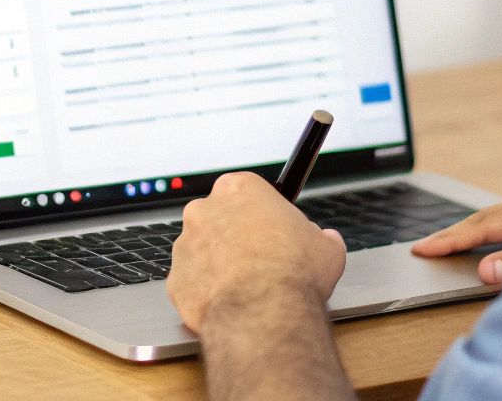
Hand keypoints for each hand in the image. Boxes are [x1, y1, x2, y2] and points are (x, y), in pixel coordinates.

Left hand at [167, 172, 346, 333]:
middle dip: (236, 237)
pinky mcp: (175, 279)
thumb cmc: (292, 272)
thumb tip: (324, 241)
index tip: (271, 228)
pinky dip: (208, 293)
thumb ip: (319, 236)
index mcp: (239, 188)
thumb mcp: (326, 246)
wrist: (264, 312)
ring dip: (219, 265)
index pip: (246, 191)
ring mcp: (185, 244)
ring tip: (247, 288)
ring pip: (202, 252)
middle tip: (261, 260)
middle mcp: (205, 210)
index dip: (261, 213)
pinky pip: (193, 283)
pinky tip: (231, 304)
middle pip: (219, 218)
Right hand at [409, 192, 501, 286]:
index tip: (423, 250)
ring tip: (444, 241)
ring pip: (492, 216)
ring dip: (465, 229)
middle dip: (450, 233)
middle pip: (480, 219)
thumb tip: (484, 272)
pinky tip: (484, 235)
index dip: (450, 241)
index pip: (480, 229)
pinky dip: (485, 227)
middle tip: (423, 247)